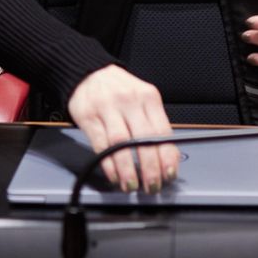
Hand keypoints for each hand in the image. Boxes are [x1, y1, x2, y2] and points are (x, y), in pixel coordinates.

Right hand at [67, 65, 178, 194]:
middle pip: (143, 139)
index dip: (167, 156)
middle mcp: (129, 101)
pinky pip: (100, 144)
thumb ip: (154, 123)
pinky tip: (114, 175)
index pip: (162, 131)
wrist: (89, 72)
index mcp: (148, 97)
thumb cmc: (119, 89)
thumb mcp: (142, 98)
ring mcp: (107, 108)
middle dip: (150, 168)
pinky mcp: (88, 116)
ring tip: (132, 185)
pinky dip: (108, 163)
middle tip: (152, 185)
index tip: (169, 174)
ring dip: (128, 169)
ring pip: (121, 144)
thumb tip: (167, 156)